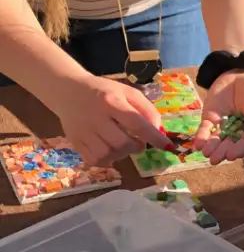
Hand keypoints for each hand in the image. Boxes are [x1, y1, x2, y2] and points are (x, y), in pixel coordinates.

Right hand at [53, 75, 168, 166]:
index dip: (154, 137)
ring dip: (123, 154)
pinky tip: (110, 149)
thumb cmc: (105, 92)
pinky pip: (95, 160)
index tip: (166, 146)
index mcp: (111, 101)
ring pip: (108, 155)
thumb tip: (159, 131)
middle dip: (137, 147)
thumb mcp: (128, 93)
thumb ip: (146, 110)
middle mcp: (95, 117)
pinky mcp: (75, 142)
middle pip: (122, 143)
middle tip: (139, 142)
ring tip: (123, 144)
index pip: (136, 123)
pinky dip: (108, 159)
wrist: (68, 91)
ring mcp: (83, 131)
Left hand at [196, 70, 243, 164]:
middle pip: (230, 144)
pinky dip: (201, 137)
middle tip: (215, 158)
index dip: (240, 150)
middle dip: (222, 151)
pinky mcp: (210, 119)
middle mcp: (238, 132)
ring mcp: (223, 126)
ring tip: (206, 153)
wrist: (240, 73)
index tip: (232, 155)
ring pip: (217, 140)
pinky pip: (206, 129)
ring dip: (211, 147)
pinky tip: (198, 144)